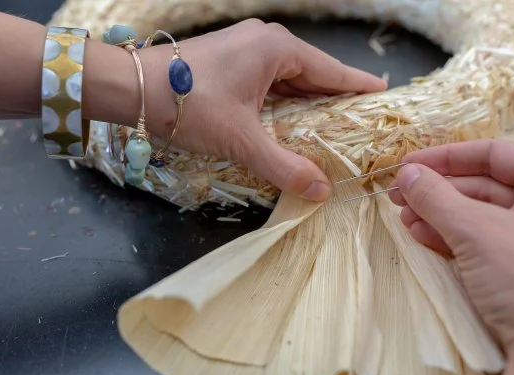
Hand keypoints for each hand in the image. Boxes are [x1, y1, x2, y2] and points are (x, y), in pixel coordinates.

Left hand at [138, 19, 386, 200]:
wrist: (130, 87)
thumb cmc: (187, 104)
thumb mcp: (241, 140)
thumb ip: (283, 166)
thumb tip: (321, 193)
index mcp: (277, 49)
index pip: (330, 70)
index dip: (357, 85)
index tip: (382, 93)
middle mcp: (265, 43)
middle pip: (313, 72)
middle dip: (336, 96)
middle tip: (362, 117)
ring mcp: (246, 50)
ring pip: (290, 78)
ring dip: (310, 100)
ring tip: (335, 122)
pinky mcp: (231, 62)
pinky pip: (271, 81)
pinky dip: (286, 100)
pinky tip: (294, 118)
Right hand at [388, 139, 513, 358]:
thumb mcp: (476, 230)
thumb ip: (437, 197)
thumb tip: (407, 173)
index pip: (495, 154)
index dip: (446, 157)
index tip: (408, 164)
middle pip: (484, 185)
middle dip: (437, 190)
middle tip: (398, 193)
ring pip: (480, 215)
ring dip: (438, 214)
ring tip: (404, 216)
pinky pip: (484, 240)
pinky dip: (451, 236)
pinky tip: (421, 234)